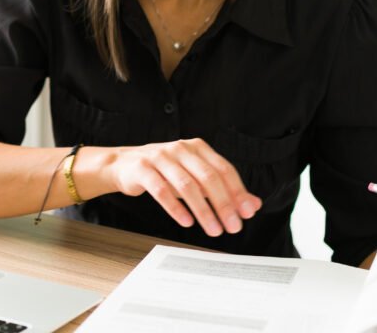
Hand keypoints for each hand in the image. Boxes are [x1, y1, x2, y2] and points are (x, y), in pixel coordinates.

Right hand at [106, 138, 261, 236]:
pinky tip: (187, 222)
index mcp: (197, 147)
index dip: (237, 192)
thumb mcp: (195, 177)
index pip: (224, 169)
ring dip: (203, 211)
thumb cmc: (164, 172)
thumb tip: (252, 205)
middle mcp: (181, 148)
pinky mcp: (142, 169)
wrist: (124, 165)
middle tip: (233, 227)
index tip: (247, 214)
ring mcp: (160, 157)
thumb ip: (222, 189)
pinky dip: (176, 208)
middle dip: (223, 204)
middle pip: (208, 177)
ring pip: (187, 186)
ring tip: (213, 230)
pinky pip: (162, 191)